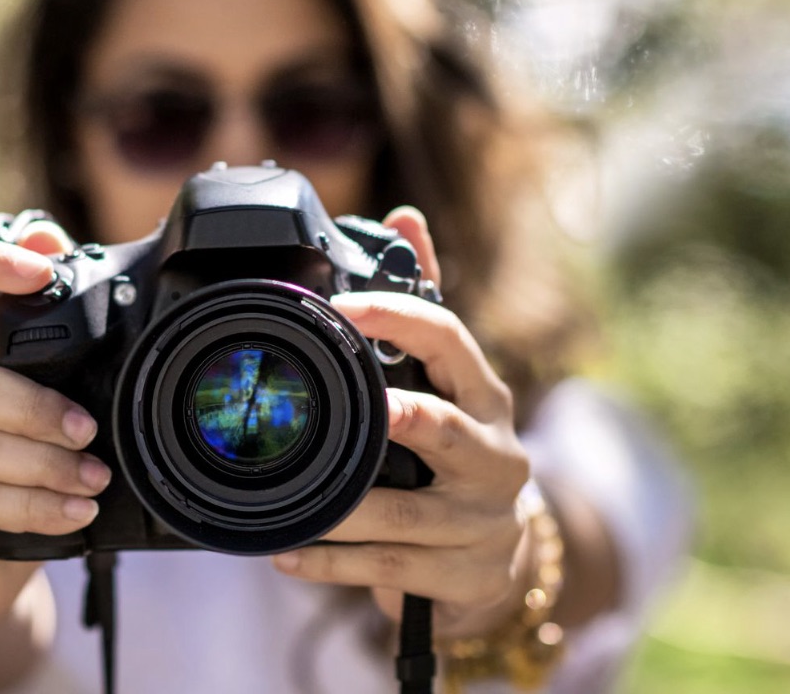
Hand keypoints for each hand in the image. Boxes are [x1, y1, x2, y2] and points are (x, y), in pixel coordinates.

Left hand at [269, 207, 538, 639]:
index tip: (338, 308)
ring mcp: (479, 519)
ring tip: (286, 499)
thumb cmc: (460, 450)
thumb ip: (423, 300)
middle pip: (443, 428)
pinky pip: (386, 567)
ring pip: (403, 512)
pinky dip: (332, 562)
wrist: (503, 558)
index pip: (449, 341)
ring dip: (339, 508)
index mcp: (484, 395)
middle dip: (398, 419)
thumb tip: (404, 215)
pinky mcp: (460, 575)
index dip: (396, 319)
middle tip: (355, 410)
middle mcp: (493, 454)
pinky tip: (289, 552)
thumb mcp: (451, 381)